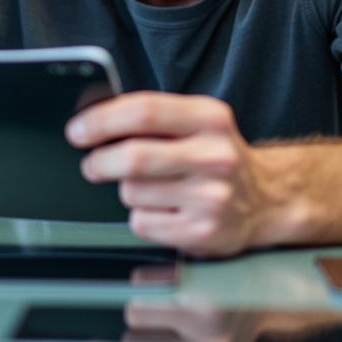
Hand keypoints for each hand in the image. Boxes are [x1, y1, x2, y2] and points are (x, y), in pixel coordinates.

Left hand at [66, 91, 264, 256]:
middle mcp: (215, 156)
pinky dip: (141, 217)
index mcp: (210, 118)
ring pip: (132, 192)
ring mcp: (211, 197)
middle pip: (133, 157)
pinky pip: (142, 223)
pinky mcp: (203, 232)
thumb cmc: (214, 157)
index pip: (144, 111)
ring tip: (152, 188)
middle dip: (99, 162)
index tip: (77, 131)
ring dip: (127, 191)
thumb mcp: (194, 122)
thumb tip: (89, 109)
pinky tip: (165, 211)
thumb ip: (149, 115)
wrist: (264, 201)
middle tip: (92, 165)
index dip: (101, 120)